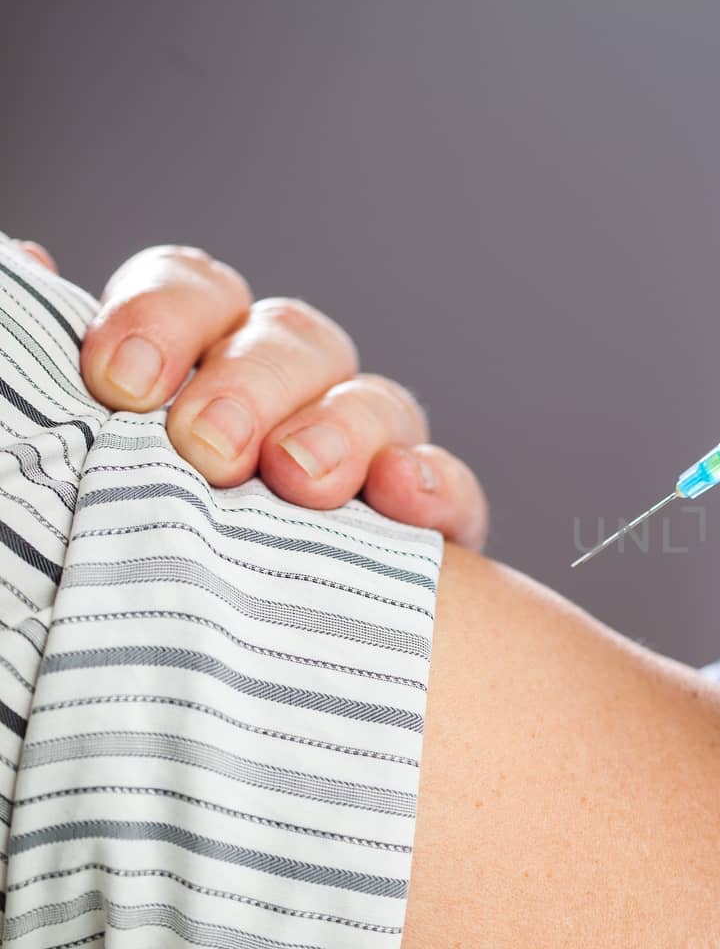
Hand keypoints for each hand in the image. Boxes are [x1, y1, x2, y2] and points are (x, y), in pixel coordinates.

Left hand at [17, 241, 487, 547]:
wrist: (236, 684)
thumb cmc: (140, 566)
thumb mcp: (94, 479)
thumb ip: (79, 393)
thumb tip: (35, 264)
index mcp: (206, 365)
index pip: (198, 293)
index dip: (163, 314)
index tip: (118, 380)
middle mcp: (295, 395)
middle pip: (292, 338)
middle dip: (248, 382)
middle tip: (207, 448)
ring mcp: (372, 454)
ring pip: (377, 401)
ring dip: (339, 429)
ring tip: (301, 481)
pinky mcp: (431, 526)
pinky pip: (448, 487)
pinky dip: (431, 483)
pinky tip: (400, 496)